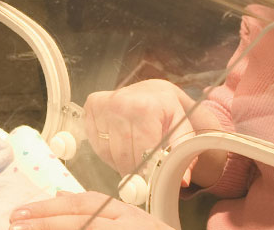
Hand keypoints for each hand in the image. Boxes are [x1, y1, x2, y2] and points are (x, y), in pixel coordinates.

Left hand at [9, 191, 171, 229]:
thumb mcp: (127, 223)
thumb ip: (96, 212)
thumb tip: (59, 193)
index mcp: (128, 215)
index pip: (85, 204)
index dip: (50, 207)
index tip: (21, 213)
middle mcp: (131, 224)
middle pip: (82, 218)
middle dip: (45, 221)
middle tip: (15, 224)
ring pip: (87, 229)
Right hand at [84, 80, 223, 185]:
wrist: (150, 91)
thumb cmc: (166, 110)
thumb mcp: (181, 128)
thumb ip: (181, 153)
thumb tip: (182, 179)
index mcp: (146, 107)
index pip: (142, 151)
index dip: (146, 170)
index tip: (149, 182)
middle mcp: (121, 103)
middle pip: (122, 154)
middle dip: (132, 171)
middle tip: (140, 177)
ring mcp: (104, 104)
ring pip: (107, 151)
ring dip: (119, 162)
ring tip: (132, 158)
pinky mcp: (91, 106)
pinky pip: (96, 143)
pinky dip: (107, 152)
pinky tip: (120, 146)